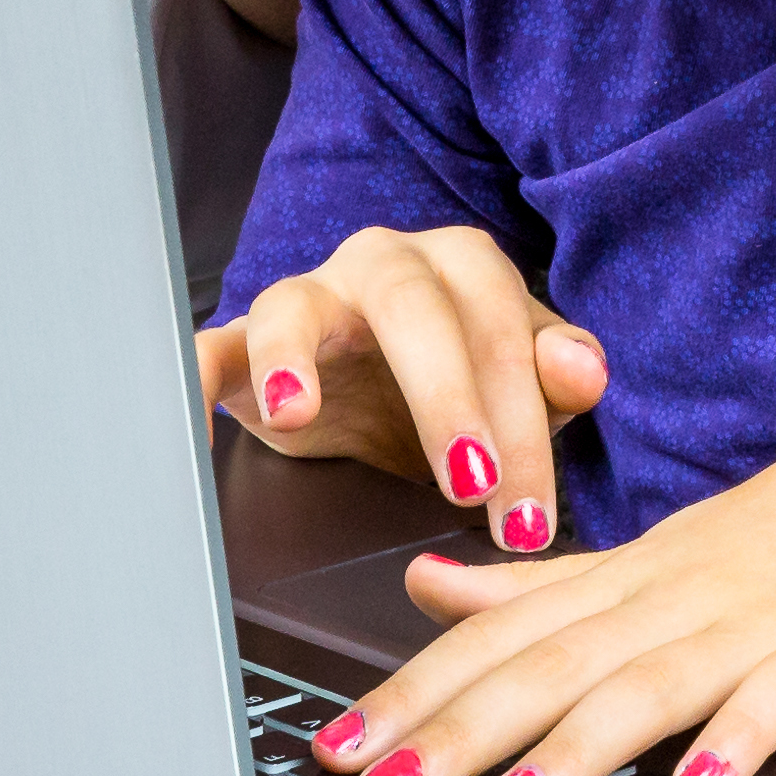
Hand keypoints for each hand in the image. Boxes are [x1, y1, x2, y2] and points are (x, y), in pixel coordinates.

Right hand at [197, 226, 609, 536]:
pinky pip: (211, 350)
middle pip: (413, 311)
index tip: (528, 510)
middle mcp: (384, 265)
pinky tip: (198, 428)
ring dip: (294, 360)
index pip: (502, 327)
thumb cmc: (464, 377)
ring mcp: (308, 298)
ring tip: (298, 411)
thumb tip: (583, 371)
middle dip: (445, 401)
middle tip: (470, 488)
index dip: (522, 418)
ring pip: (294, 308)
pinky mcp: (244, 345)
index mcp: (462, 266)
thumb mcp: (520, 384)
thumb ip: (554, 374)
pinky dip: (192, 379)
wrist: (384, 388)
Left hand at [301, 402, 775, 775]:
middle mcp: (665, 603)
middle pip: (546, 668)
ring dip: (574, 749)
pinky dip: (739, 741)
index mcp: (615, 586)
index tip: (336, 749)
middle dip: (457, 733)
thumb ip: (532, 588)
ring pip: (645, 685)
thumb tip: (423, 587)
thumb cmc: (774, 545)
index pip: (493, 640)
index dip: (411, 693)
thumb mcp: (640, 561)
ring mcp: (747, 629)